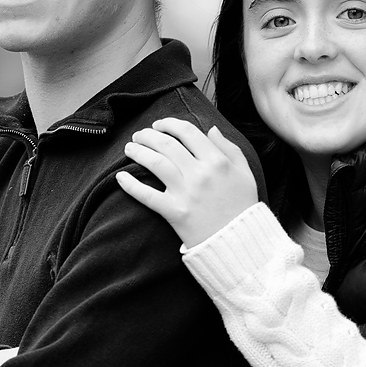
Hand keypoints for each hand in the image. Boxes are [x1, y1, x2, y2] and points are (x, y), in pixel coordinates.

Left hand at [114, 118, 258, 248]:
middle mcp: (200, 174)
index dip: (170, 124)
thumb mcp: (245, 173)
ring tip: (130, 148)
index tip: (160, 125)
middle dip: (149, 135)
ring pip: (155, 163)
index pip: (188, 132)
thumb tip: (210, 129)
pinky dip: (130, 185)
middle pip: (167, 144)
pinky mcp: (174, 212)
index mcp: (218, 162)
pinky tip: (120, 176)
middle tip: (140, 135)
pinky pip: (147, 195)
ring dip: (138, 152)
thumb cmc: (243, 207)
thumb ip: (229, 148)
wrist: (239, 242)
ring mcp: (186, 193)